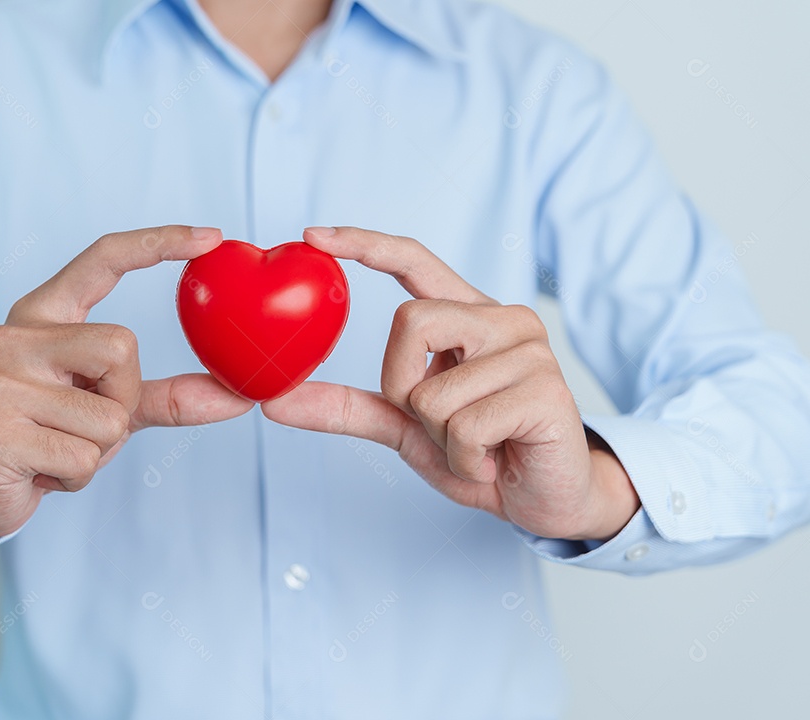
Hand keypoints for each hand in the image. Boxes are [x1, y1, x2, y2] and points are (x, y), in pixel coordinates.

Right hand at [0, 225, 254, 538]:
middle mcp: (15, 336)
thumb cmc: (48, 435)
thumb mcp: (109, 406)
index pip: (102, 258)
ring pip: (108, 416)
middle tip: (86, 423)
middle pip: (122, 347)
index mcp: (43, 314)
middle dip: (123, 399)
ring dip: (99, 449)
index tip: (211, 236)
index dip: (158, 242)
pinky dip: (76, 477)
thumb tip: (240, 398)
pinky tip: (41, 471)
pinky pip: (83, 459)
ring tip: (57, 450)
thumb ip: (169, 397)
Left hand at [261, 227, 639, 540]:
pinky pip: (465, 426)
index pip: (415, 260)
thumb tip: (275, 401)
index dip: (365, 244)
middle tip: (437, 422)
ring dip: (440, 437)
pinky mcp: (548, 391)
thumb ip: (348, 408)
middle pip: (410, 322)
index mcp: (469, 316)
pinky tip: (497, 459)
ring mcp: (531, 351)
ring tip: (478, 446)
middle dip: (402, 386)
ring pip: (432, 390)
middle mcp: (503, 320)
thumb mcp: (406, 427)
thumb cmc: (480, 452)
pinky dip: (466, 460)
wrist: (545, 499)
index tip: (313, 235)